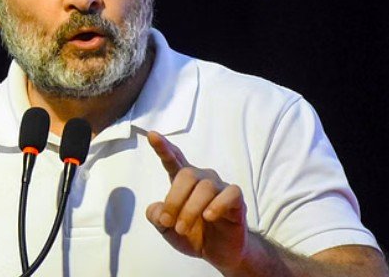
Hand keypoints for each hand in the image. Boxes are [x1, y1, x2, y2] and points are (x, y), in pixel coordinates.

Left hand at [145, 131, 248, 271]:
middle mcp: (202, 179)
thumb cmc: (193, 235)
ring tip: (182, 228)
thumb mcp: (167, 229)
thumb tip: (157, 210)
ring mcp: (220, 187)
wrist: (219, 253)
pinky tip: (208, 217)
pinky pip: (229, 194)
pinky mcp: (236, 200)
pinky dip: (217, 205)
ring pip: (204, 187)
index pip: (173, 159)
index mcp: (183, 182)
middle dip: (174, 199)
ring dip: (190, 210)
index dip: (163, 147)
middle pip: (186, 174)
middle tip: (168, 222)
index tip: (152, 135)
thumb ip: (158, 217)